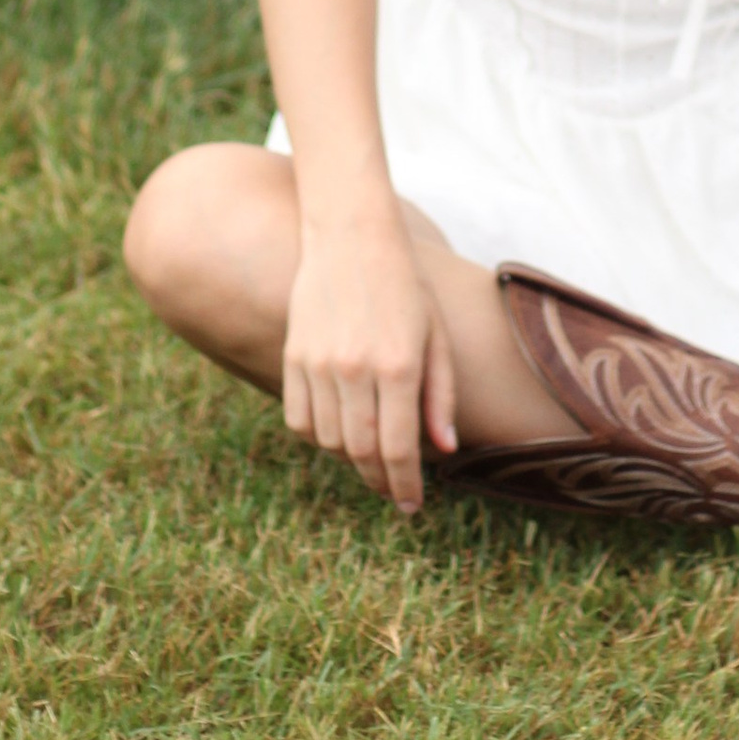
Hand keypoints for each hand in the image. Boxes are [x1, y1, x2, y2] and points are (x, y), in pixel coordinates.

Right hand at [280, 219, 459, 511]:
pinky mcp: (293, 357)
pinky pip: (299, 419)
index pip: (398, 449)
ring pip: (329, 442)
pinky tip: (338, 432)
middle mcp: (356, 370)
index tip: (412, 505)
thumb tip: (445, 449)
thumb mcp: (436, 334)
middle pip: (362, 453)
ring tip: (370, 458)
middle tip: (393, 491)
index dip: (405, 485)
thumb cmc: (404, 284)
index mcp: (399, 365)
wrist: (351, 234)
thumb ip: (441, 394)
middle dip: (380, 481)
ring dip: (350, 460)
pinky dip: (318, 437)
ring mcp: (319, 364)